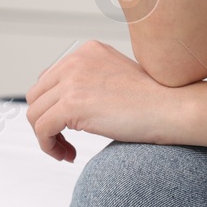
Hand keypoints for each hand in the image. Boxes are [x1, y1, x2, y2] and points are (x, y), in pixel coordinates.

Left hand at [24, 39, 180, 162]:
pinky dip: (50, 147)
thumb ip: (90, 82)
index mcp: (87, 50)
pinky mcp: (71, 104)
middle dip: (45, 122)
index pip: (48, 79)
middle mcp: (76, 60)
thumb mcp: (116, 78)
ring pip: (35, 114)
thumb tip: (62, 106)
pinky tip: (69, 156)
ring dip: (46, 138)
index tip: (67, 127)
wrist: (172, 108)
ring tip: (66, 151)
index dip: (53, 107)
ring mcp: (73, 80)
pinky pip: (42, 129)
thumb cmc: (154, 100)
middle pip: (36, 96)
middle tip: (63, 142)